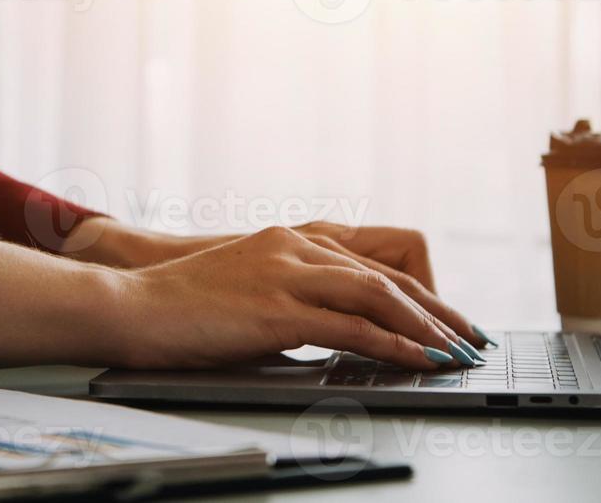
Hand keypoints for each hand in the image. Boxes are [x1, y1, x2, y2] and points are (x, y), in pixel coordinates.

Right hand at [112, 227, 478, 369]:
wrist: (131, 305)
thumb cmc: (180, 306)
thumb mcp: (246, 289)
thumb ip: (291, 300)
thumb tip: (332, 335)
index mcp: (291, 238)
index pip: (374, 261)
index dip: (419, 291)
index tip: (445, 319)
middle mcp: (296, 246)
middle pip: (389, 275)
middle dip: (438, 311)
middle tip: (469, 338)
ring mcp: (287, 274)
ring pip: (378, 295)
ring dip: (426, 328)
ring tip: (455, 354)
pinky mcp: (277, 309)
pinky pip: (352, 327)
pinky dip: (394, 345)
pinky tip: (418, 361)